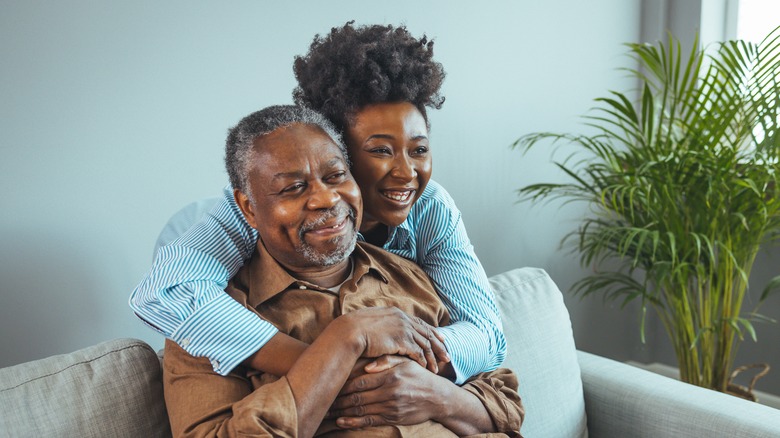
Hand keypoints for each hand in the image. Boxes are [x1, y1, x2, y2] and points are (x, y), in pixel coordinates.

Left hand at [328, 359, 452, 428]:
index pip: (360, 381)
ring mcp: (391, 407)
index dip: (343, 384)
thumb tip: (367, 365)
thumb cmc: (418, 376)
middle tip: (323, 400)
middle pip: (357, 397)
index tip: (331, 384)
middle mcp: (389, 392)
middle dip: (338, 400)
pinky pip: (369, 421)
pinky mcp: (392, 418)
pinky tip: (341, 422)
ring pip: (361, 410)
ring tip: (327, 412)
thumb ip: (387, 360)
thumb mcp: (406, 362)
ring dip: (342, 412)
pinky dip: (353, 422)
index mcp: (390, 376)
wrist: (437, 397)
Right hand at [343, 307, 448, 372]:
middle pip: (427, 333)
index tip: (441, 338)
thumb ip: (382, 324)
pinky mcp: (401, 340)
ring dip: (432, 357)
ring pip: (425, 344)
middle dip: (439, 345)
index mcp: (396, 313)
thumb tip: (382, 330)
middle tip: (447, 355)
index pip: (419, 323)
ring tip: (438, 368)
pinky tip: (426, 369)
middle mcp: (403, 319)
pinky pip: (418, 352)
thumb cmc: (354, 330)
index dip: (431, 331)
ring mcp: (403, 329)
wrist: (349, 332)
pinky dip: (423, 361)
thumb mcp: (370, 322)